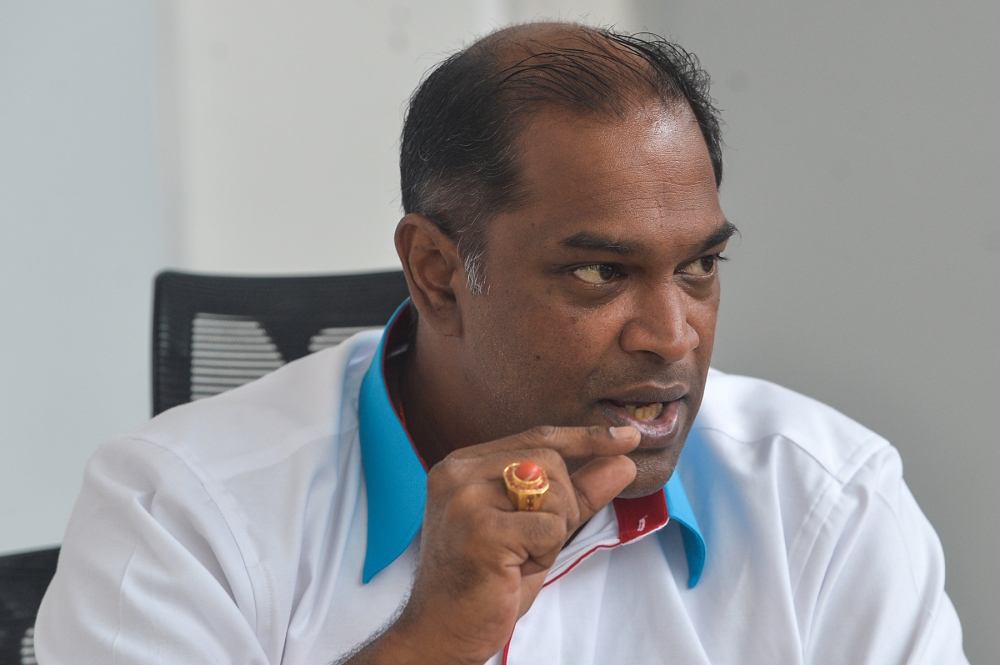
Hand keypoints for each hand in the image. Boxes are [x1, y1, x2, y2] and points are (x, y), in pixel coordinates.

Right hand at [347, 424, 638, 664]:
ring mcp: (465, 499)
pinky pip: (550, 527)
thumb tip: (623, 460)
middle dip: (563, 504)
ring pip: (553, 492)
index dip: (586, 438)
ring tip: (516, 558)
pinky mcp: (481, 530)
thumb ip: (578, 492)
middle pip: (550, 461)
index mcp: (464, 464)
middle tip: (534, 544)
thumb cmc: (485, 582)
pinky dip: (546, 552)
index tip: (627, 438)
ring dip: (552, 533)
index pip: (538, 437)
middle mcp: (458, 472)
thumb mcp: (537, 529)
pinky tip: (513, 569)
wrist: (442, 632)